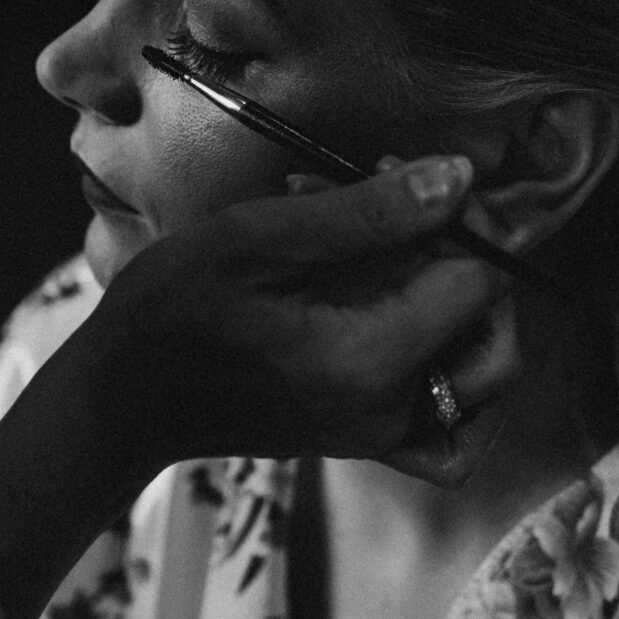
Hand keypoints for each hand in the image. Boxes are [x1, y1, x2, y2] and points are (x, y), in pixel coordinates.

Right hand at [0, 156, 513, 618]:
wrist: (120, 401)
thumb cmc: (170, 310)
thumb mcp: (256, 237)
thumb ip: (366, 213)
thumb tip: (459, 179)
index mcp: (370, 359)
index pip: (479, 282)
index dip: (462, 218)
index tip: (400, 174)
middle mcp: (390, 411)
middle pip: (499, 340)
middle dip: (470, 263)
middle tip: (405, 212)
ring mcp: (379, 437)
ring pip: (484, 387)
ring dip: (471, 321)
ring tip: (414, 266)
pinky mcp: (363, 443)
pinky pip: (449, 432)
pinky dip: (457, 388)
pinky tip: (418, 336)